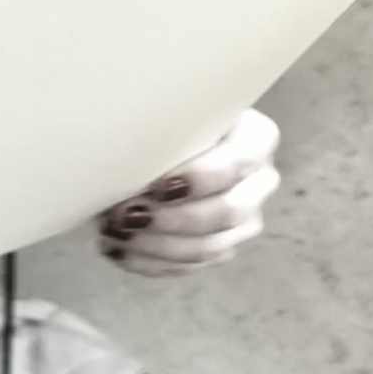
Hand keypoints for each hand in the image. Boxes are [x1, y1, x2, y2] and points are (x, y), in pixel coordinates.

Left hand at [97, 109, 280, 278]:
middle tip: (124, 214)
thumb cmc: (166, 116)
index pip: (237, 162)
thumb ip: (164, 127)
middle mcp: (259, 181)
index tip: (154, 185)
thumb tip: (126, 158)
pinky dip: (151, 261)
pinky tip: (118, 250)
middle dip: (171, 219)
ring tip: (112, 233)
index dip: (198, 178)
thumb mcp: (172, 109)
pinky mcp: (222, 245)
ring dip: (155, 245)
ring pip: (208, 246)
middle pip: (227, 212)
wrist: (169, 137)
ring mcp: (244, 219)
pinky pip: (191, 264)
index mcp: (257, 138)